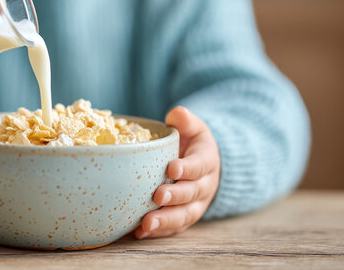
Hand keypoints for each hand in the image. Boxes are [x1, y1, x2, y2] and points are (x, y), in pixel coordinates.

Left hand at [134, 106, 219, 238]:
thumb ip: (186, 120)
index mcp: (207, 161)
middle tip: (157, 196)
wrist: (203, 165)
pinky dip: (158, 232)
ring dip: (166, 220)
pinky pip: (173, 228)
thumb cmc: (191, 143)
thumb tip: (177, 113)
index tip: (172, 169)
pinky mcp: (183, 218)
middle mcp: (204, 186)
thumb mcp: (193, 127)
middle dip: (175, 196)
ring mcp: (195, 204)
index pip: (200, 165)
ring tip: (146, 223)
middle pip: (192, 193)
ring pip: (184, 215)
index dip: (187, 168)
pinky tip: (140, 233)